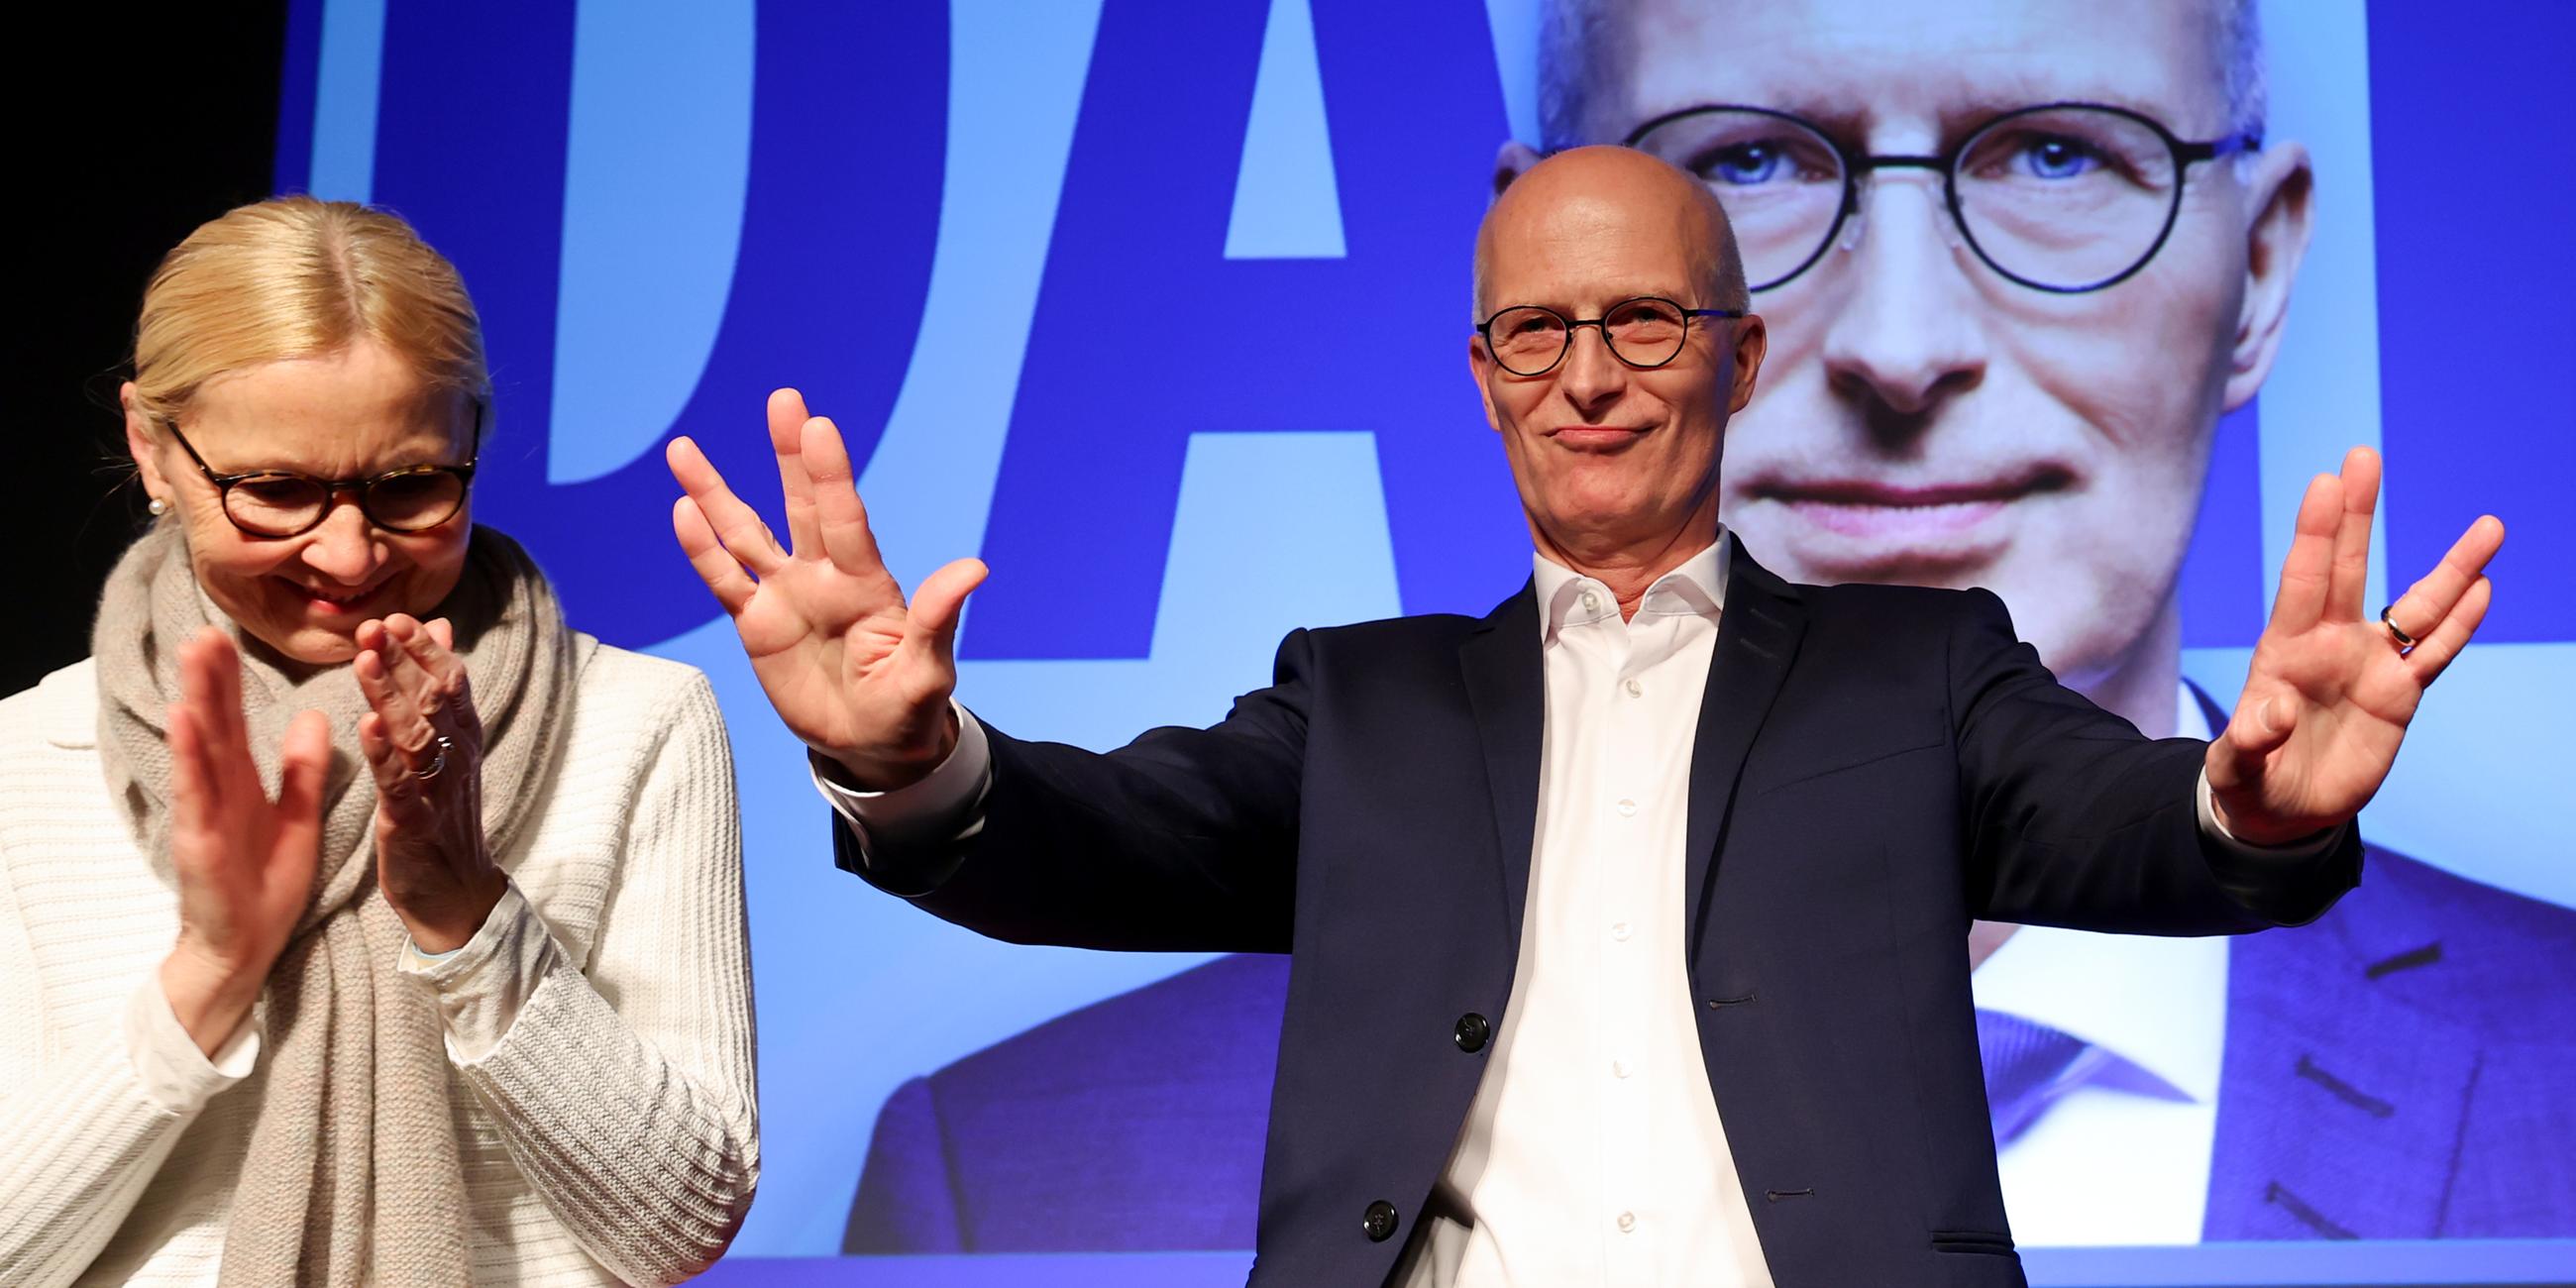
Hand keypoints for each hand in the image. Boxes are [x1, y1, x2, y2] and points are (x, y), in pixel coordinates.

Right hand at [159, 628, 329, 1055]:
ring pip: (200, 745)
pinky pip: (196, 790)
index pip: (237, 720)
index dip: (233, 679)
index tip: (228, 635)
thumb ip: (302, 768)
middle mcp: (219, 788)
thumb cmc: (267, 880)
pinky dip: (189, 755)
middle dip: (210, 675)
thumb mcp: (298, 814)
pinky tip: (183, 720)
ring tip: (193, 654)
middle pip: (214, 721)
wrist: (249, 943)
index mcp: (242, 781)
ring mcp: (205, 810)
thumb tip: (314, 717)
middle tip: (205, 627)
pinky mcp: (199, 837)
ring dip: (195, 698)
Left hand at [354, 614, 506, 952]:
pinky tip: (366, 724)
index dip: (425, 648)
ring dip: (392, 694)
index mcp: (464, 738)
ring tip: (367, 660)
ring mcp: (437, 790)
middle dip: (406, 659)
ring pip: (417, 733)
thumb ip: (441, 690)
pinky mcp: (413, 823)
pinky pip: (399, 782)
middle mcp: (457, 758)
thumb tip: (442, 629)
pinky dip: (384, 751)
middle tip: (376, 625)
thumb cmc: (445, 819)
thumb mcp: (448, 750)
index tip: (397, 617)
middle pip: (435, 698)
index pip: (452, 680)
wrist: (455, 896)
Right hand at [667, 387, 986, 788]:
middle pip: (801, 505)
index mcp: (866, 583)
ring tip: (683, 450)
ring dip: (715, 493)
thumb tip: (975, 567)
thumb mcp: (927, 670)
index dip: (830, 476)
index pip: (845, 520)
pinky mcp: (757, 623)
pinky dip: (702, 549)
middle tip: (784, 399)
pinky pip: (724, 580)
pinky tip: (682, 511)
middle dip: (790, 456)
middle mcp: (823, 576)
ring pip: (746, 533)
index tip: (819, 428)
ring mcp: (786, 595)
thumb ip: (938, 619)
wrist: (870, 744)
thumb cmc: (907, 707)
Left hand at [2207, 447, 2504, 844]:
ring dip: (2452, 569)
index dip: (2316, 534)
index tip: (2326, 482)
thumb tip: (2268, 711)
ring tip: (2489, 526)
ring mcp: (2369, 665)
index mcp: (2283, 652)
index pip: (2302, 581)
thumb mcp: (2235, 768)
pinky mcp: (2400, 694)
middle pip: (2347, 568)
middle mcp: (2329, 644)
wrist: (2282, 810)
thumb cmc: (2249, 781)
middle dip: (2356, 515)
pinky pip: (2435, 652)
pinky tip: (2484, 587)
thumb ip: (2247, 741)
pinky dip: (2461, 624)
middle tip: (2363, 455)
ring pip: (2417, 607)